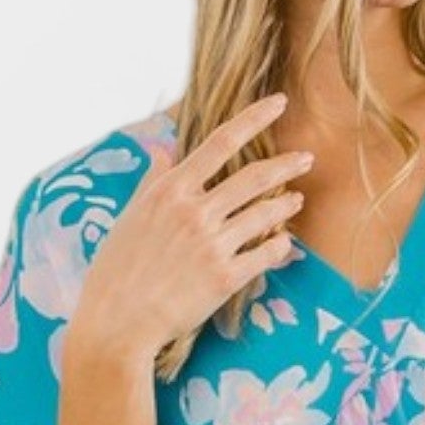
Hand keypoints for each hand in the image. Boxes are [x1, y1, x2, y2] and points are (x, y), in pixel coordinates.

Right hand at [71, 91, 314, 365]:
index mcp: (170, 190)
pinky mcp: (226, 278)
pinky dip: (280, 246)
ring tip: (296, 201)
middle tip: (307, 159)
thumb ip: (153, 181)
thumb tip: (161, 150)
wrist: (117, 321)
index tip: (279, 103)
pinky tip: (285, 243)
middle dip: (286, 165)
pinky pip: (267, 254)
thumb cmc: (117, 269)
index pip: (220, 141)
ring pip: (265, 214)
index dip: (254, 118)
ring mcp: (212, 244)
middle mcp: (194, 211)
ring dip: (286, 205)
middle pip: (253, 177)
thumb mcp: (130, 215)